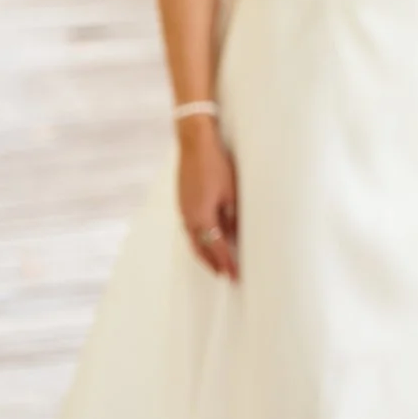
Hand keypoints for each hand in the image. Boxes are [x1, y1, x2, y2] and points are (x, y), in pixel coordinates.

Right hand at [176, 118, 239, 280]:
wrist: (194, 143)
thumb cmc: (215, 165)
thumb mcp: (231, 193)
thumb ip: (232, 218)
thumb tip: (235, 236)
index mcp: (202, 218)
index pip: (216, 248)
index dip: (226, 263)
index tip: (234, 275)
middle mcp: (189, 218)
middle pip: (201, 249)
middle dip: (213, 263)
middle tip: (224, 275)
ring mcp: (183, 210)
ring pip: (193, 239)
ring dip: (204, 253)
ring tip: (215, 263)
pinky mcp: (182, 202)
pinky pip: (190, 228)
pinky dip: (199, 239)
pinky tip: (206, 238)